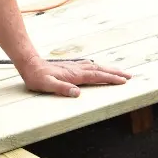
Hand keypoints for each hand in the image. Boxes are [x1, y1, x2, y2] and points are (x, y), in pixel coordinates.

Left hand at [17, 55, 131, 96]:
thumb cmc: (36, 76)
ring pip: (94, 67)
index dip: (109, 78)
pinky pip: (88, 66)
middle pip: (99, 70)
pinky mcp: (69, 67)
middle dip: (114, 73)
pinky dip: (97, 67)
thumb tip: (77, 93)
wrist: (28, 64)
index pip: (95, 76)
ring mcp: (72, 67)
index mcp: (73, 75)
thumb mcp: (46, 85)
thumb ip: (61, 88)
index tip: (122, 80)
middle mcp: (75, 69)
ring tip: (119, 72)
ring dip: (108, 69)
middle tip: (129, 75)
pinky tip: (97, 68)